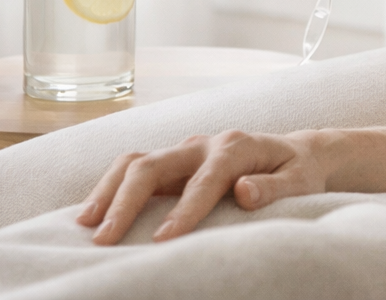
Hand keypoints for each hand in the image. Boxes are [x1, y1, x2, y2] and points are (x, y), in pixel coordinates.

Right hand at [75, 129, 332, 244]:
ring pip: (136, 162)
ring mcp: (185, 151)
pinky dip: (111, 189)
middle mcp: (204, 144)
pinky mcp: (174, 163)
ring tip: (85, 224)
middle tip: (104, 238)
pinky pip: (135, 170)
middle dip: (126, 200)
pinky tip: (93, 215)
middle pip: (155, 163)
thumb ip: (275, 187)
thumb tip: (243, 191)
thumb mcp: (300, 180)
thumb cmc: (299, 172)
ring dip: (108, 191)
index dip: (184, 210)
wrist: (296, 153)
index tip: (163, 241)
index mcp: (236, 146)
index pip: (205, 179)